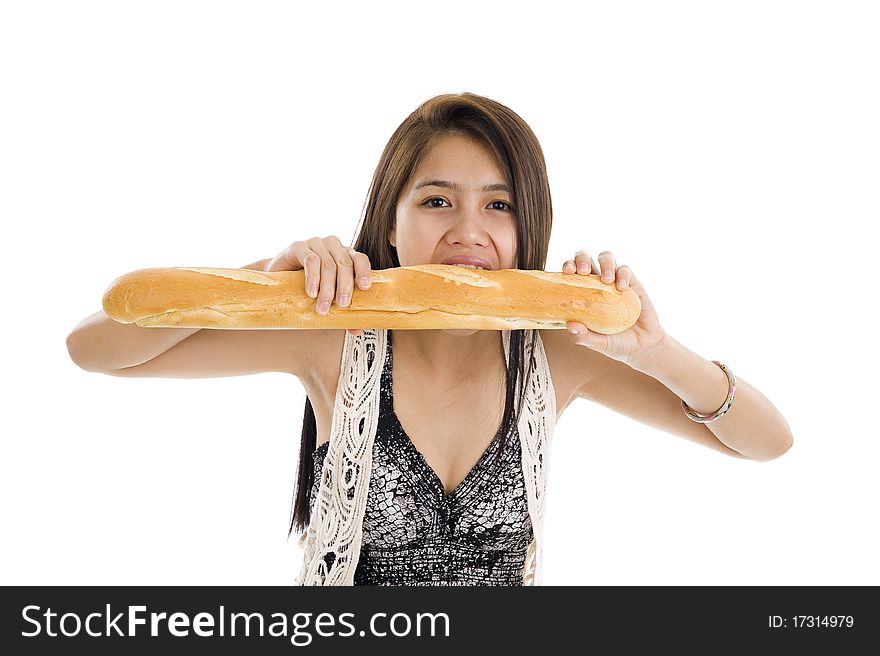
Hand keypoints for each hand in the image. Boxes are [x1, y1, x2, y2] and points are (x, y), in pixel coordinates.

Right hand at [264, 236, 371, 336]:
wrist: (278, 280)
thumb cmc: (307, 288)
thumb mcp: (327, 298)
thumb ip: (343, 312)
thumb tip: (356, 330)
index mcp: (345, 255)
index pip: (360, 259)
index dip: (364, 272)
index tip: (365, 287)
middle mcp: (333, 246)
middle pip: (344, 263)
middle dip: (344, 286)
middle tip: (342, 305)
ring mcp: (316, 244)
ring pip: (328, 264)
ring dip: (326, 288)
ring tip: (322, 307)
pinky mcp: (298, 246)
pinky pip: (310, 260)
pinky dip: (313, 278)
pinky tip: (311, 292)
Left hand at [562, 250, 667, 367]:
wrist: (642, 346)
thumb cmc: (614, 343)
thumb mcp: (597, 343)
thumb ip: (583, 337)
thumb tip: (569, 325)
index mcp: (581, 294)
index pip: (569, 274)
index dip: (566, 267)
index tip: (566, 273)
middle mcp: (595, 284)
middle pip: (585, 258)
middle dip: (581, 259)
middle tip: (582, 271)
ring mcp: (613, 282)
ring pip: (606, 257)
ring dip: (604, 263)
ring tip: (606, 281)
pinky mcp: (632, 283)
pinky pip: (625, 270)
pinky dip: (623, 275)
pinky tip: (622, 288)